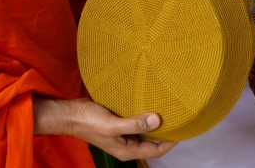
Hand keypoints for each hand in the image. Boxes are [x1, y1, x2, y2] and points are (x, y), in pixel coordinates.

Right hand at [34, 98, 175, 160]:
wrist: (71, 113)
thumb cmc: (89, 121)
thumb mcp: (113, 125)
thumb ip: (135, 123)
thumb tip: (158, 121)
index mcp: (127, 150)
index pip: (156, 150)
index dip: (171, 141)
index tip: (183, 128)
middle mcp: (127, 144)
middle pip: (152, 141)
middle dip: (165, 131)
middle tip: (179, 116)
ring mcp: (123, 134)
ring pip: (145, 130)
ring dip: (155, 122)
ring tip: (169, 109)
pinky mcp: (120, 123)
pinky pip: (137, 121)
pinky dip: (145, 115)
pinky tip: (151, 104)